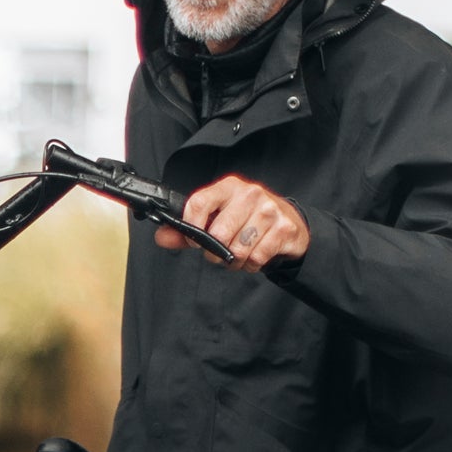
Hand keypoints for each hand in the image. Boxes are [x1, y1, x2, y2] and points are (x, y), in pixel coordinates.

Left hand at [159, 175, 309, 269]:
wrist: (289, 221)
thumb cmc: (247, 218)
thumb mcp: (217, 217)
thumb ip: (187, 229)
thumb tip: (162, 237)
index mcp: (228, 187)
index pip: (199, 203)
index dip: (192, 227)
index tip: (195, 241)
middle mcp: (250, 194)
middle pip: (219, 233)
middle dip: (215, 252)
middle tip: (220, 251)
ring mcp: (269, 210)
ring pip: (239, 249)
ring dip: (235, 261)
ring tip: (239, 254)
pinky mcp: (283, 228)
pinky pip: (257, 258)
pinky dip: (251, 264)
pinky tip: (255, 255)